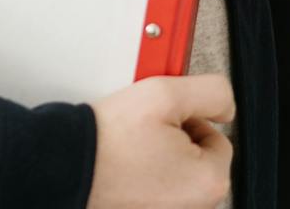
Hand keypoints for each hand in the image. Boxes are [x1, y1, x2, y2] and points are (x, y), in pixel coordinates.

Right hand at [85, 74, 233, 208]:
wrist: (63, 168)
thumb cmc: (108, 141)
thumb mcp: (166, 93)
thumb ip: (211, 93)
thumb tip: (226, 106)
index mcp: (209, 183)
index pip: (217, 137)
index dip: (188, 119)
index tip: (162, 119)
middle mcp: (193, 208)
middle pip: (197, 159)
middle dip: (173, 140)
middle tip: (142, 132)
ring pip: (174, 174)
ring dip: (157, 157)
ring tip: (128, 148)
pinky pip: (154, 190)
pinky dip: (141, 177)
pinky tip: (122, 166)